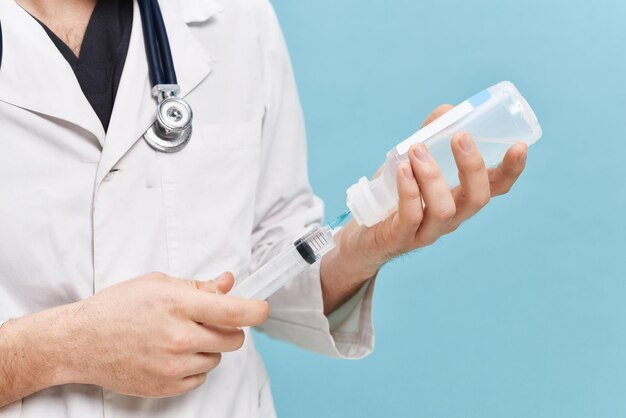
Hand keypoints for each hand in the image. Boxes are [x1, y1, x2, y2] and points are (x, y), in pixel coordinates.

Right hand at [58, 272, 267, 396]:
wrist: (81, 341)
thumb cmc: (118, 307)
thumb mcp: (158, 283)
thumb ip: (198, 285)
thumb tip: (228, 283)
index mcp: (178, 304)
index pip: (234, 312)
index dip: (257, 311)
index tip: (263, 309)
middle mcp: (179, 337)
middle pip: (233, 338)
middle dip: (229, 328)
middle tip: (210, 321)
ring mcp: (173, 365)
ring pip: (218, 357)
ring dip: (209, 346)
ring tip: (181, 336)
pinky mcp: (166, 386)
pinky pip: (200, 376)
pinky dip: (194, 365)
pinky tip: (172, 354)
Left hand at [321, 105, 527, 310]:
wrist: (361, 236)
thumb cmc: (392, 196)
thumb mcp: (412, 163)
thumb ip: (430, 137)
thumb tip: (448, 110)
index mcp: (460, 198)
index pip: (495, 188)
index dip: (511, 170)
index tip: (519, 146)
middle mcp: (451, 218)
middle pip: (477, 198)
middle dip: (473, 167)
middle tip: (460, 137)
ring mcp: (427, 231)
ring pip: (444, 209)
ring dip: (432, 176)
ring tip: (417, 149)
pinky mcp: (400, 238)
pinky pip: (411, 217)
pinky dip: (409, 191)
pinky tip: (402, 169)